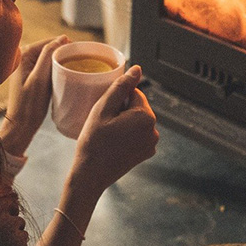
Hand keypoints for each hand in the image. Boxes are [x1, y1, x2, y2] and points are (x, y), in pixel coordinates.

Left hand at [0, 35, 69, 155]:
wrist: (21, 125)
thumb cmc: (29, 104)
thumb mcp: (40, 78)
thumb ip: (48, 55)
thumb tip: (62, 38)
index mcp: (23, 54)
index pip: (49, 42)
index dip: (65, 45)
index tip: (81, 52)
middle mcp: (23, 57)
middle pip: (49, 49)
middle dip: (63, 53)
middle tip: (80, 61)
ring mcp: (26, 67)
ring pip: (49, 58)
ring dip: (61, 62)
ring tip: (75, 67)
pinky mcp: (30, 76)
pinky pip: (47, 67)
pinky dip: (56, 69)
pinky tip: (65, 75)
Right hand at [68, 65, 158, 195]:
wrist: (91, 175)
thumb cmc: (93, 141)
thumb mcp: (103, 109)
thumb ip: (121, 87)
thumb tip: (137, 69)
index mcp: (146, 116)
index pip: (133, 93)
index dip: (117, 99)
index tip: (105, 112)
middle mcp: (154, 130)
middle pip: (137, 107)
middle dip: (122, 110)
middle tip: (104, 123)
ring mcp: (151, 143)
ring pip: (137, 120)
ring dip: (124, 122)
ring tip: (108, 134)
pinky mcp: (146, 153)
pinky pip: (138, 134)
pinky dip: (127, 134)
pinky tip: (113, 143)